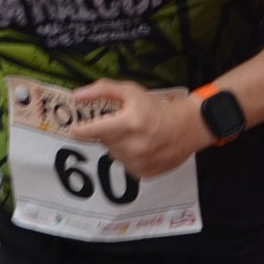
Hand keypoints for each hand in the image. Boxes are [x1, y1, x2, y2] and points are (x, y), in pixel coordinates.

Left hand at [66, 80, 206, 177]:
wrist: (189, 127)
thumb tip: (76, 96)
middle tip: (120, 124)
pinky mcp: (144, 173)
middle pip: (103, 141)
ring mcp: (139, 162)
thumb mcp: (131, 91)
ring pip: (113, 153)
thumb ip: (102, 90)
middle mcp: (133, 146)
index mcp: (129, 123)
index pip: (92, 131)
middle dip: (107, 131)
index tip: (75, 128)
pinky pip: (125, 164)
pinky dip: (128, 156)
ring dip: (117, 144)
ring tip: (134, 135)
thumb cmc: (157, 107)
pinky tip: (141, 146)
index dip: (81, 129)